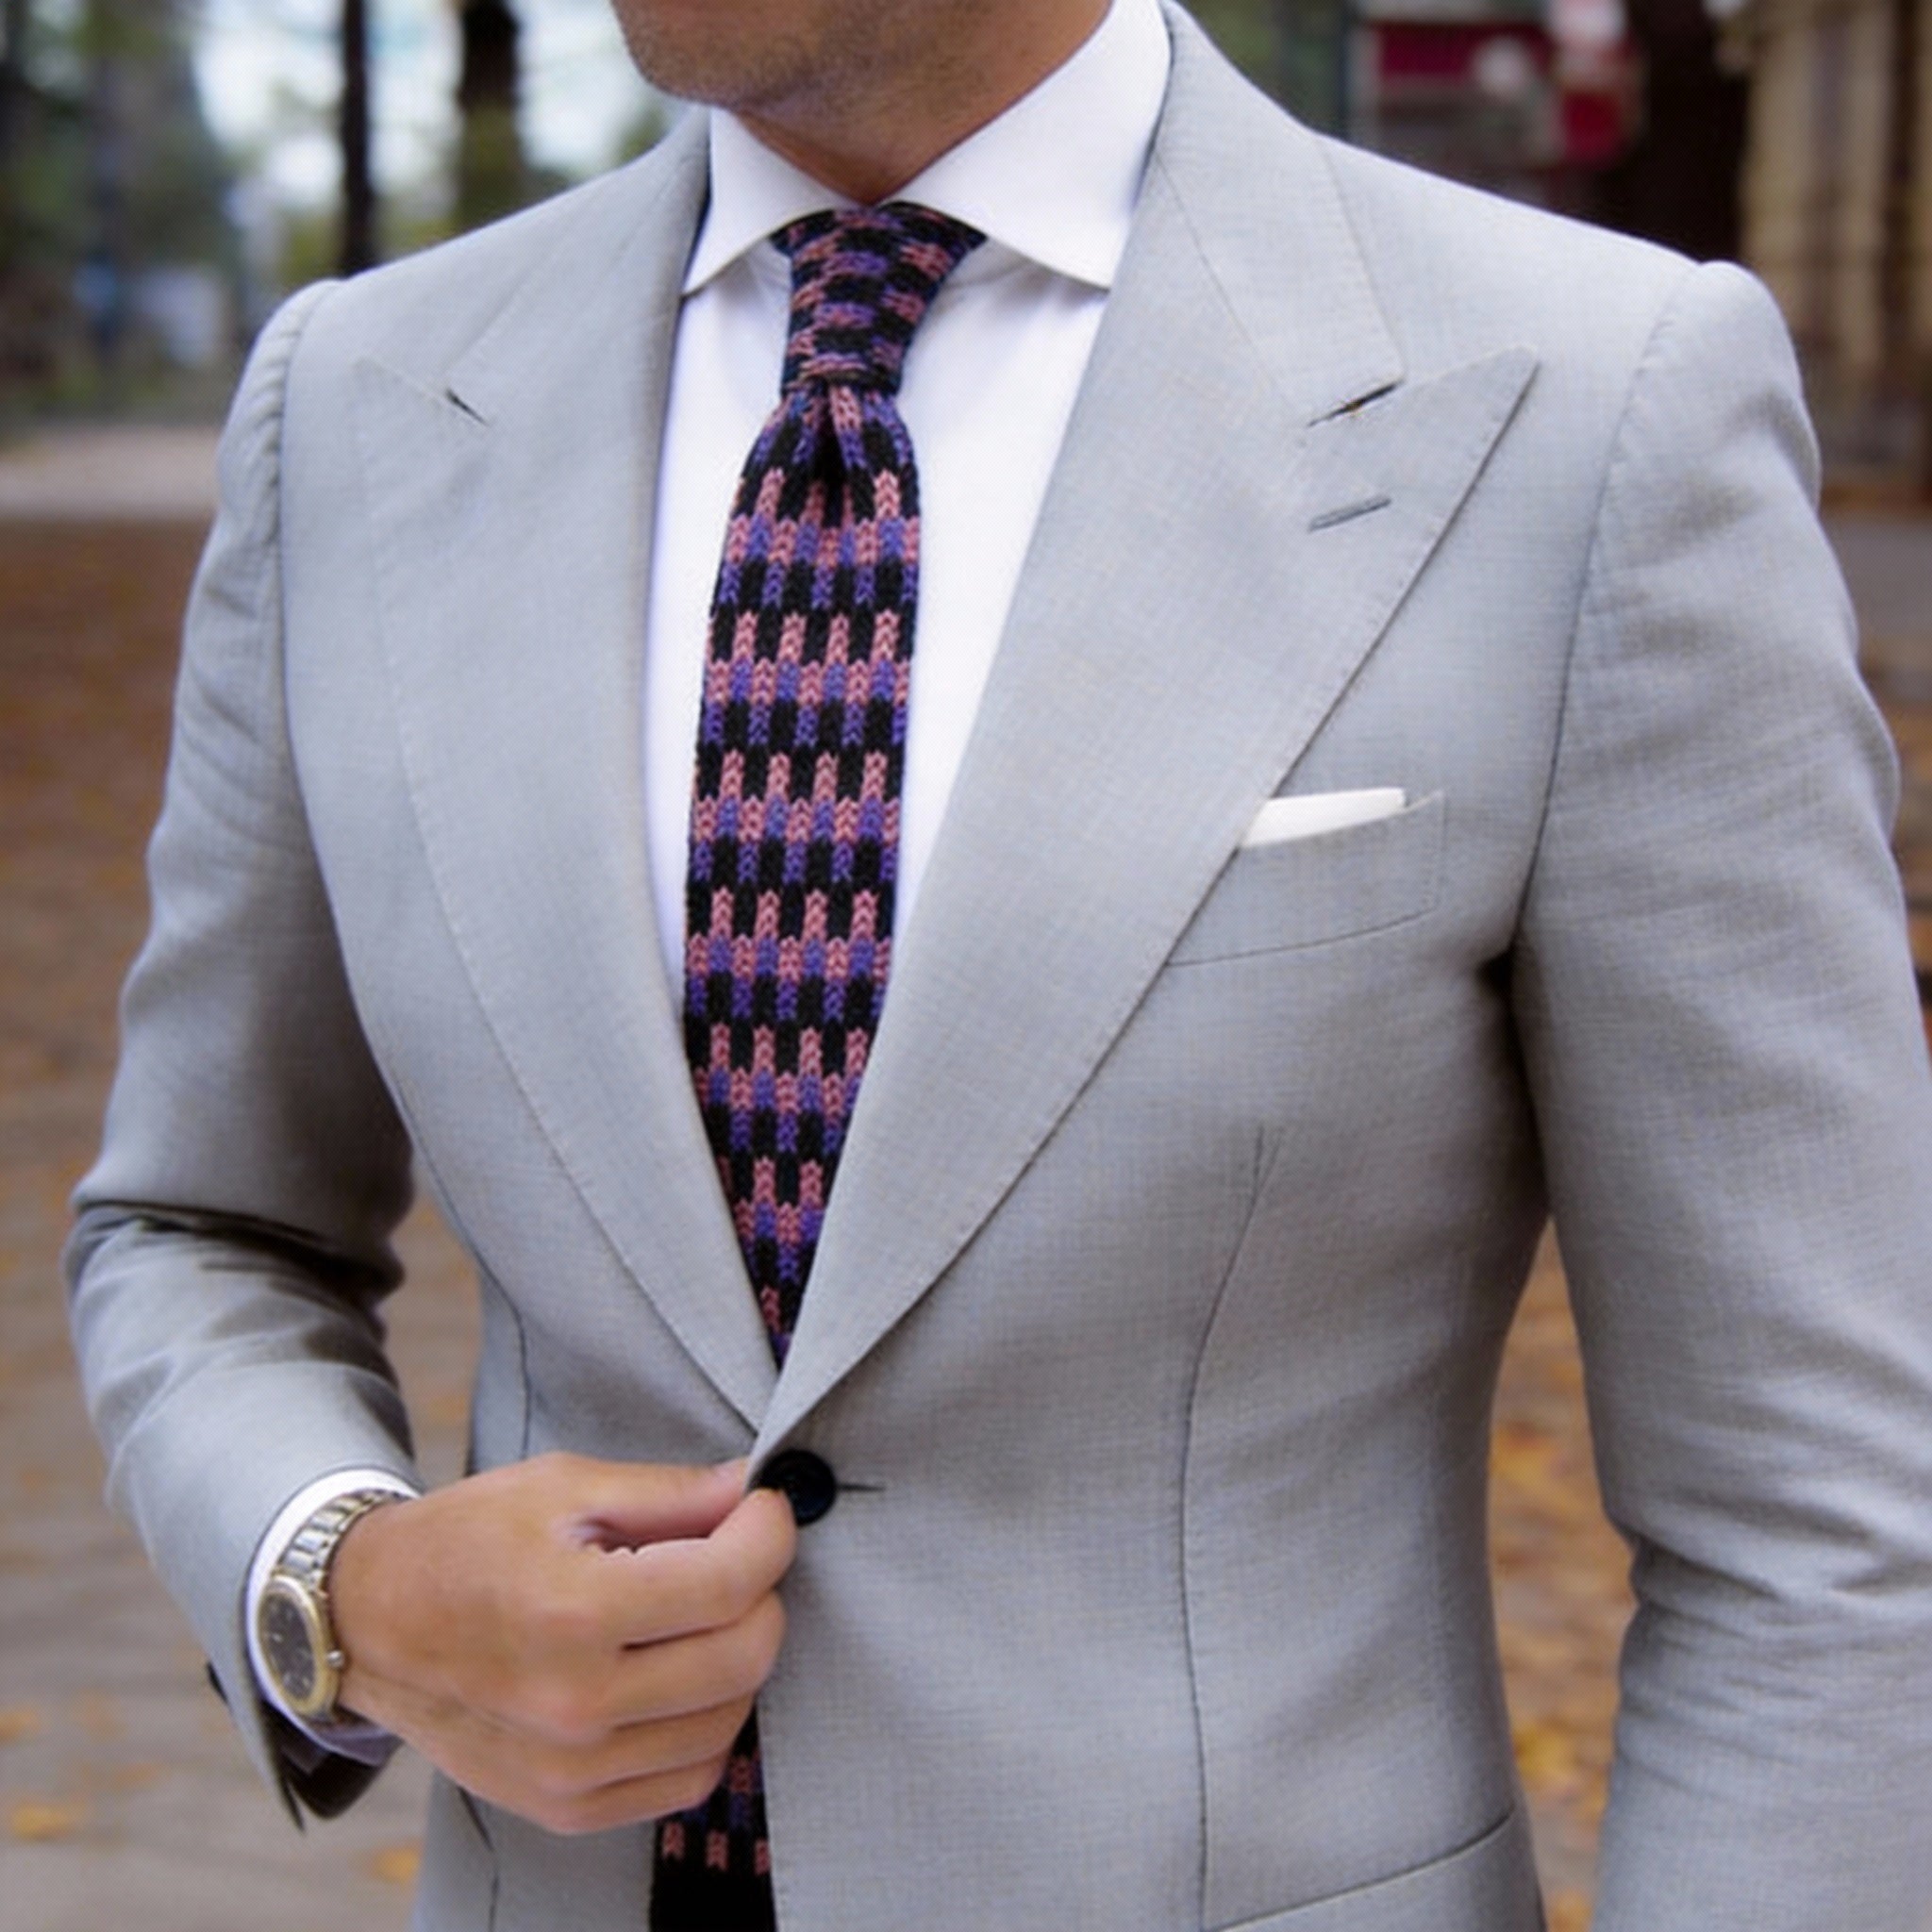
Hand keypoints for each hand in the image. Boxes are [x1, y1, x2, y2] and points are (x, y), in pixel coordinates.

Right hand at [328, 1452, 795, 1834]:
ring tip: (700, 1611)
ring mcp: (572, 1770)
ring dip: (739, 1656)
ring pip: (729, 1719)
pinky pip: (689, 1778)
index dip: (770, 1531)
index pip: (729, 1581)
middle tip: (736, 1553)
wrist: (373, 1623)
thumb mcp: (563, 1486)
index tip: (766, 1507)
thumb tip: (756, 1488)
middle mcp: (576, 1705)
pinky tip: (679, 1674)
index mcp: (574, 1612)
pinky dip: (707, 1723)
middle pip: (745, 1655)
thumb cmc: (466, 1541)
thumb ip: (671, 1492)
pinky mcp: (568, 1808)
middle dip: (763, 1590)